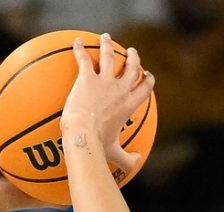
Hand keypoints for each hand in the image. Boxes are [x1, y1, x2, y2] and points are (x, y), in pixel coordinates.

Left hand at [61, 33, 153, 181]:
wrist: (83, 137)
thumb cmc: (98, 147)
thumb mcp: (116, 153)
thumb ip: (128, 159)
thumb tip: (137, 161)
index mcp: (129, 105)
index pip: (144, 88)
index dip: (147, 80)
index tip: (146, 75)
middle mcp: (120, 90)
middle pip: (132, 67)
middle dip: (133, 58)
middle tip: (132, 53)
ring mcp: (103, 81)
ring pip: (110, 56)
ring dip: (109, 45)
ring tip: (106, 38)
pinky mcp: (87, 78)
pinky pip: (83, 58)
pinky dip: (80, 48)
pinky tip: (77, 41)